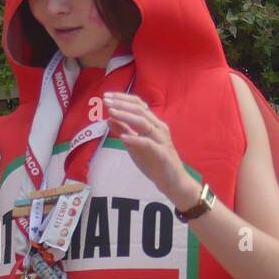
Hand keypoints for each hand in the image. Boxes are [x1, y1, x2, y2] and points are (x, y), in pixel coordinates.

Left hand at [105, 93, 201, 209]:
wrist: (172, 181)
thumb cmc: (154, 161)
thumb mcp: (134, 144)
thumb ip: (124, 131)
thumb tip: (109, 118)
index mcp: (153, 124)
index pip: (138, 105)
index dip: (122, 99)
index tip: (107, 97)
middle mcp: (158, 128)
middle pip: (140, 110)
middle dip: (121, 104)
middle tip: (105, 101)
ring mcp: (161, 139)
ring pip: (144, 123)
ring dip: (126, 116)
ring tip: (111, 113)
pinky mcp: (161, 153)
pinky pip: (148, 144)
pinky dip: (135, 139)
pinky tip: (123, 137)